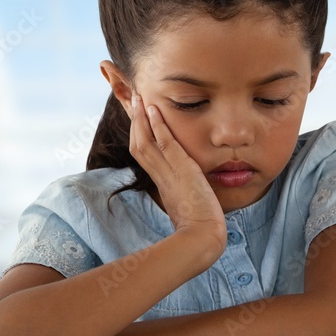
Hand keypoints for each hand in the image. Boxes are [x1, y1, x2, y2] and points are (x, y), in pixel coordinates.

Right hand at [128, 94, 226, 256]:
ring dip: (141, 118)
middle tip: (133, 100)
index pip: (145, 155)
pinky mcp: (181, 170)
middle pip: (138, 144)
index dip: (140, 135)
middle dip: (134, 122)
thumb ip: (187, 194)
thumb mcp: (190, 205)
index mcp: (162, 183)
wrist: (202, 237)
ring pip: (146, 141)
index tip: (138, 119)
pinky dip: (158, 125)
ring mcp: (168, 173)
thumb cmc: (201, 226)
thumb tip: (193, 190)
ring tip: (139, 98)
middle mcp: (160, 176)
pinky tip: (154, 110)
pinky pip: (165, 143)